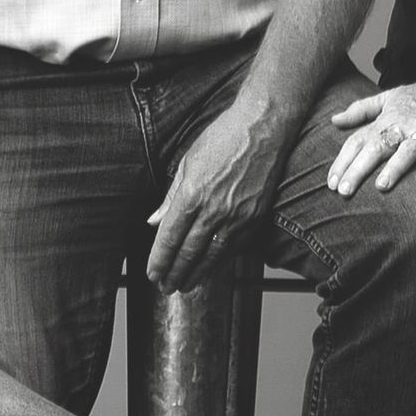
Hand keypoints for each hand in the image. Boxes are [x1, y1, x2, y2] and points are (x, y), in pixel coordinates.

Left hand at [145, 98, 286, 294]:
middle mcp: (213, 210)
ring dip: (196, 274)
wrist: (263, 128)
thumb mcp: (188, 161)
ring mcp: (236, 216)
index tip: (152, 273)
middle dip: (174, 273)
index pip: (169, 238)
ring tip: (186, 286)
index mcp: (191, 194)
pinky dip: (220, 262)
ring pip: (213, 256)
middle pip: (189, 252)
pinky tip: (211, 268)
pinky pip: (234, 248)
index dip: (159, 260)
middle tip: (165, 286)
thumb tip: (154, 221)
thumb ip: (171, 196)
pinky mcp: (255, 217)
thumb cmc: (224, 137)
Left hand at [327, 68, 415, 195]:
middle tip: (343, 191)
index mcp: (388, 119)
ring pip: (408, 150)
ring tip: (381, 187)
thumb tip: (334, 120)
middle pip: (377, 146)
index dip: (343, 160)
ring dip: (395, 168)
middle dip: (358, 169)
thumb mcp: (390, 97)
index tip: (330, 182)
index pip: (359, 139)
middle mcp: (404, 125)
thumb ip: (361, 110)